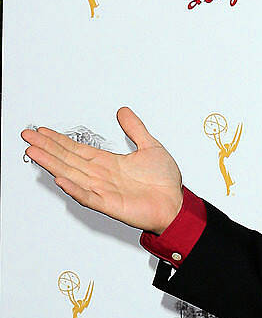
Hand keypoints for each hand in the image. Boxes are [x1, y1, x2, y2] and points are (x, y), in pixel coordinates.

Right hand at [22, 107, 183, 233]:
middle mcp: (103, 176)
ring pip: (72, 174)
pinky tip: (61, 179)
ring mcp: (104, 190)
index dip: (59, 140)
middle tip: (28, 137)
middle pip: (68, 159)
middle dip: (48, 147)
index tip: (42, 131)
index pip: (77, 149)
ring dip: (53, 164)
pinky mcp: (110, 205)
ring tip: (35, 152)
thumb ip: (135, 129)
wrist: (176, 205)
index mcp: (109, 163)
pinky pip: (89, 196)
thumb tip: (124, 112)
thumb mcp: (151, 147)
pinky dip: (75, 188)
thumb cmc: (164, 183)